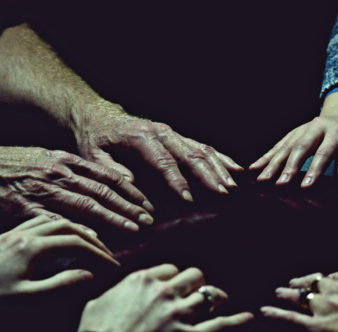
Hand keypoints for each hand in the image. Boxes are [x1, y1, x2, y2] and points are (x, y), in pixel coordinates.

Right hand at [0, 147, 153, 230]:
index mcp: (67, 160)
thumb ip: (74, 169)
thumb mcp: (47, 157)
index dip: (130, 190)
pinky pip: (57, 219)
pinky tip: (94, 239)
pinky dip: (77, 228)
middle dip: (128, 206)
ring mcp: (44, 190)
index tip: (148, 202)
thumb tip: (101, 183)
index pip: (107, 176)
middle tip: (149, 219)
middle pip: (102, 191)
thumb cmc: (16, 162)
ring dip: (112, 218)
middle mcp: (60, 173)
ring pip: (85, 205)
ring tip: (133, 228)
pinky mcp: (27, 207)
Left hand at [0, 216, 118, 296]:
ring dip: (74, 229)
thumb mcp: (24, 298)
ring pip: (52, 221)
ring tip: (88, 241)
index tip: (113, 264)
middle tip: (106, 252)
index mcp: (32, 248)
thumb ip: (59, 285)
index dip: (98, 253)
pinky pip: (35, 223)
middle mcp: (23, 235)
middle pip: (68, 227)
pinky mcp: (3, 238)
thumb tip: (89, 275)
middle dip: (91, 239)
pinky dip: (54, 227)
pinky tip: (57, 236)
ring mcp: (12, 234)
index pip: (76, 245)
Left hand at [74, 104, 242, 200]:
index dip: (177, 182)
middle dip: (208, 176)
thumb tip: (135, 186)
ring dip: (218, 168)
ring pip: (201, 149)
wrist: (98, 117)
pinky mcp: (178, 137)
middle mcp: (161, 132)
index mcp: (140, 137)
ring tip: (232, 186)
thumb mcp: (94, 156)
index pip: (164, 162)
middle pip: (190, 154)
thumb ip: (113, 171)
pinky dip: (220, 158)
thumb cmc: (95, 140)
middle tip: (222, 194)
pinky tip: (236, 169)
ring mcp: (172, 133)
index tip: (188, 201)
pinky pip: (203, 146)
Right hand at [78, 264, 253, 331]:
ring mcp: (180, 314)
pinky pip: (222, 326)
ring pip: (211, 294)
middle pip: (195, 275)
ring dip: (216, 298)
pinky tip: (251, 318)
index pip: (171, 268)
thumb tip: (116, 287)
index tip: (175, 287)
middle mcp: (165, 292)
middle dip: (197, 283)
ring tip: (219, 303)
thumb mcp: (96, 303)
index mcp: (143, 280)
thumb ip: (113, 290)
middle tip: (196, 294)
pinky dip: (239, 322)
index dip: (175, 278)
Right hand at [249, 91, 337, 185]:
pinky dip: (264, 158)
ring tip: (261, 180)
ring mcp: (301, 129)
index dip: (314, 170)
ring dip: (272, 165)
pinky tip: (253, 168)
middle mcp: (316, 126)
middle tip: (280, 185)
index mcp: (336, 131)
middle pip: (300, 148)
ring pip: (285, 147)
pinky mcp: (291, 133)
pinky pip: (276, 146)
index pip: (324, 152)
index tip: (306, 187)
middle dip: (289, 168)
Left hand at [261, 271, 337, 331]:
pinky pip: (290, 319)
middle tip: (292, 284)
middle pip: (313, 283)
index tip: (321, 282)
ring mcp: (323, 307)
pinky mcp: (315, 326)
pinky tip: (263, 311)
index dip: (324, 281)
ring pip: (299, 297)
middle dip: (302, 283)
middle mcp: (335, 289)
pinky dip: (275, 314)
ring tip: (277, 292)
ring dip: (286, 294)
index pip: (333, 277)